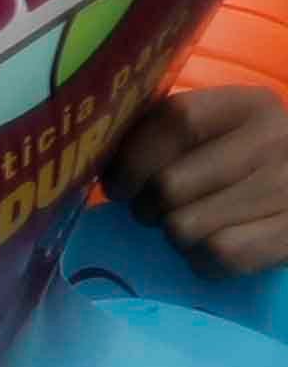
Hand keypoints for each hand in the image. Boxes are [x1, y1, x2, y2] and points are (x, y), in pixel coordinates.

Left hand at [113, 81, 287, 273]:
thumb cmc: (244, 161)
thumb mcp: (216, 130)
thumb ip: (163, 132)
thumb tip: (97, 159)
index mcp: (250, 105)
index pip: (175, 120)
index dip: (132, 158)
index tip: (116, 184)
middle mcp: (278, 139)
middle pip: (170, 185)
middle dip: (146, 207)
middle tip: (154, 210)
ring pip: (186, 227)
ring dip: (174, 235)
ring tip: (190, 225)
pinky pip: (220, 256)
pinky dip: (203, 261)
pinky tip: (211, 247)